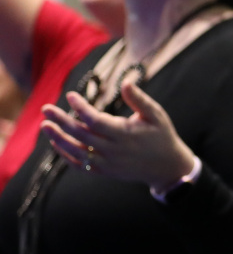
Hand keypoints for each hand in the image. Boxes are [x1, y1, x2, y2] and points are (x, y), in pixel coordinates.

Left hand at [40, 80, 196, 190]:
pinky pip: (80, 165)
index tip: (70, 96)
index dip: (80, 108)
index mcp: (126, 134)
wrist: (167, 166)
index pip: (95, 120)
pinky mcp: (105, 172)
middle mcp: (114, 150)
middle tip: (46, 108)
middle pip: (81, 135)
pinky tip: (56, 143)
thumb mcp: (156, 114)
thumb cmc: (162, 135)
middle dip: (61, 121)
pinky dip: (66, 155)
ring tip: (45, 125)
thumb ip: (139, 99)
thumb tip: (126, 82)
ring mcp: (108, 163)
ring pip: (77, 151)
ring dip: (59, 138)